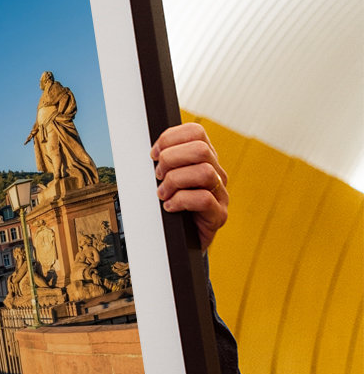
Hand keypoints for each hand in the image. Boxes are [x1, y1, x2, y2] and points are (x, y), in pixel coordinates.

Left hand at [151, 123, 228, 250]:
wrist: (180, 241)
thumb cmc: (171, 207)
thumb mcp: (165, 179)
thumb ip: (163, 163)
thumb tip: (151, 152)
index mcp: (204, 159)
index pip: (195, 132)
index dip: (170, 138)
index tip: (153, 154)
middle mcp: (216, 173)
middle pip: (201, 149)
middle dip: (171, 159)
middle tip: (158, 176)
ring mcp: (221, 194)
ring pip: (204, 172)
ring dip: (175, 181)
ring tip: (163, 193)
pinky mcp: (219, 215)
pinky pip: (203, 199)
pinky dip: (180, 201)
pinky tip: (170, 207)